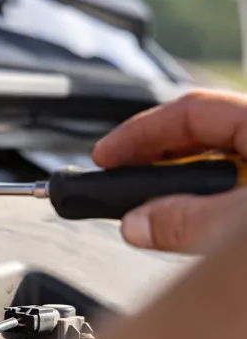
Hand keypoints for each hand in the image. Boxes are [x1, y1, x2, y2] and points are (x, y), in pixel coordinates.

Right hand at [93, 89, 246, 252]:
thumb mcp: (241, 224)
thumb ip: (188, 222)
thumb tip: (136, 224)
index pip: (191, 110)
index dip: (139, 131)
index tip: (104, 157)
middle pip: (203, 136)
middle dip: (155, 159)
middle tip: (119, 182)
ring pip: (221, 167)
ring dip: (181, 188)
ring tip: (152, 211)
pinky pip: (233, 194)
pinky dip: (207, 207)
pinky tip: (196, 229)